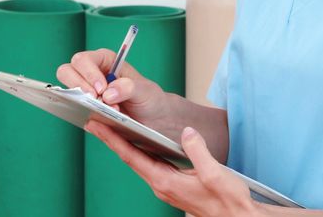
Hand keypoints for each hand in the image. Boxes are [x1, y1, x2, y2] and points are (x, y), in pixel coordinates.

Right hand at [56, 49, 168, 124]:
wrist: (154, 119)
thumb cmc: (150, 98)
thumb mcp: (145, 91)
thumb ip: (129, 87)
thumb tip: (108, 94)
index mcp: (105, 60)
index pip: (83, 60)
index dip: (89, 74)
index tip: (101, 90)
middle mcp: (91, 73)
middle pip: (67, 71)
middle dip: (79, 87)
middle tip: (96, 100)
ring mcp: (86, 91)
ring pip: (67, 90)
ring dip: (81, 102)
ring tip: (104, 110)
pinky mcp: (85, 108)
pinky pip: (73, 109)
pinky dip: (82, 113)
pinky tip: (97, 118)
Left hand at [86, 120, 262, 216]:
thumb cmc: (227, 200)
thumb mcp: (214, 172)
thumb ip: (197, 150)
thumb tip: (186, 133)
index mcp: (166, 182)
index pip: (132, 157)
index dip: (113, 140)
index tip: (97, 126)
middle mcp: (162, 186)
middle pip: (131, 159)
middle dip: (112, 140)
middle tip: (95, 123)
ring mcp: (167, 187)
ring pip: (140, 162)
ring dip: (125, 145)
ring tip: (112, 129)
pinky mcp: (175, 186)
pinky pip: (152, 166)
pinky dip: (141, 152)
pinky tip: (141, 144)